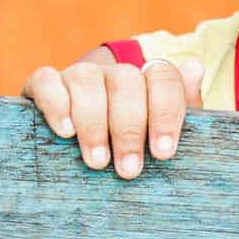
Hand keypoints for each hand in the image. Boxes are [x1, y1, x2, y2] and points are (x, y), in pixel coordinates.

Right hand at [24, 57, 203, 177]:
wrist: (76, 153)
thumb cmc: (129, 150)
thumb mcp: (160, 137)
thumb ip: (182, 109)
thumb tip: (195, 69)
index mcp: (146, 80)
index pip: (163, 77)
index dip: (166, 113)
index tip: (164, 153)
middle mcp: (112, 73)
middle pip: (125, 81)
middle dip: (129, 128)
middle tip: (129, 170)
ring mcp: (77, 76)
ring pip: (86, 79)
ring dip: (94, 122)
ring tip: (97, 161)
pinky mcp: (43, 86)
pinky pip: (47, 81)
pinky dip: (56, 103)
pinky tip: (65, 131)